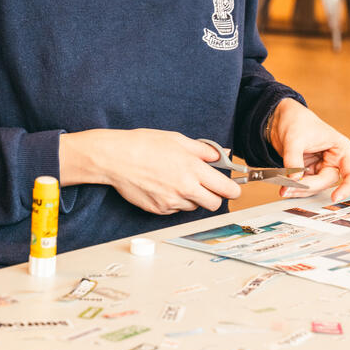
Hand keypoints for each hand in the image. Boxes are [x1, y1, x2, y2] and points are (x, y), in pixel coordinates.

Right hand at [59, 128, 241, 214]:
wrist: (116, 158)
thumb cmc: (144, 145)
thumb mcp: (177, 140)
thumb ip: (203, 150)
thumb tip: (219, 155)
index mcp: (193, 168)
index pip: (226, 189)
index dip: (233, 190)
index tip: (233, 188)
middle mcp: (185, 188)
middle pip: (214, 204)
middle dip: (214, 196)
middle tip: (207, 187)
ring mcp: (172, 201)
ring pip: (194, 207)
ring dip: (192, 198)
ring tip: (177, 182)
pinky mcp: (159, 210)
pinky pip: (175, 209)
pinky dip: (175, 201)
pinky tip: (163, 187)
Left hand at [268, 99, 349, 201]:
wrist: (280, 117)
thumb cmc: (296, 120)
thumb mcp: (294, 139)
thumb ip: (294, 160)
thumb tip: (294, 180)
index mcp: (342, 149)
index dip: (347, 187)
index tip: (334, 197)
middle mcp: (334, 160)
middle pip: (326, 182)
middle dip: (308, 186)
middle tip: (289, 187)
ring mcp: (321, 167)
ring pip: (314, 187)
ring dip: (299, 190)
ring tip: (283, 189)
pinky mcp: (308, 171)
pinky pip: (304, 185)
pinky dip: (294, 187)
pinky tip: (284, 187)